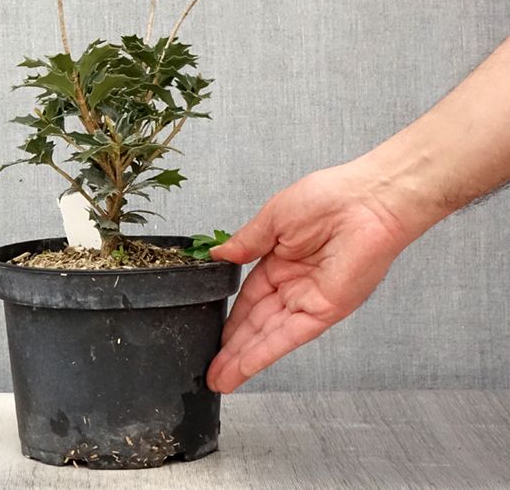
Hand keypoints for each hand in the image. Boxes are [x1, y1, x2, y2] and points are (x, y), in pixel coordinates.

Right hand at [206, 161, 411, 392]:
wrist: (367, 200)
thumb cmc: (328, 197)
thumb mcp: (273, 218)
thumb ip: (245, 243)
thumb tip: (218, 256)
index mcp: (280, 261)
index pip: (249, 297)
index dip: (230, 317)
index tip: (210, 333)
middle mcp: (294, 285)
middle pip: (256, 323)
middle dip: (232, 347)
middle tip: (209, 369)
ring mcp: (308, 300)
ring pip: (268, 335)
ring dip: (243, 359)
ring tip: (218, 379)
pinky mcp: (324, 310)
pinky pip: (288, 336)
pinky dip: (265, 353)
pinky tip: (242, 367)